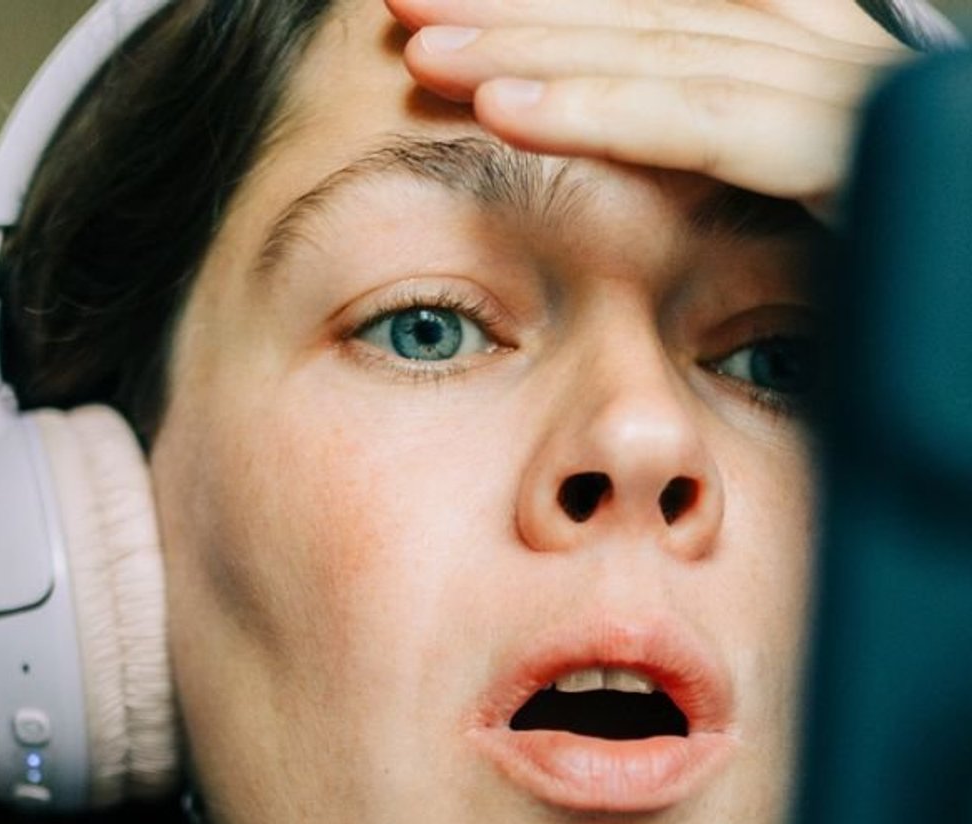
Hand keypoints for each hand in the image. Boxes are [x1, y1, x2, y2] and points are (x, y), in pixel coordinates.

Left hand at [387, 0, 917, 219]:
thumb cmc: (940, 295)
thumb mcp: (841, 236)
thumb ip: (756, 184)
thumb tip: (672, 203)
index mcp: (829, 78)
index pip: (677, 20)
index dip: (565, 13)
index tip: (460, 20)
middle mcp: (842, 65)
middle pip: (659, 17)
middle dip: (522, 6)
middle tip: (405, 3)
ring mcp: (859, 94)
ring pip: (668, 53)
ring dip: (531, 46)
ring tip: (421, 50)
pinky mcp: (863, 150)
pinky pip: (709, 124)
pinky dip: (602, 110)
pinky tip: (505, 107)